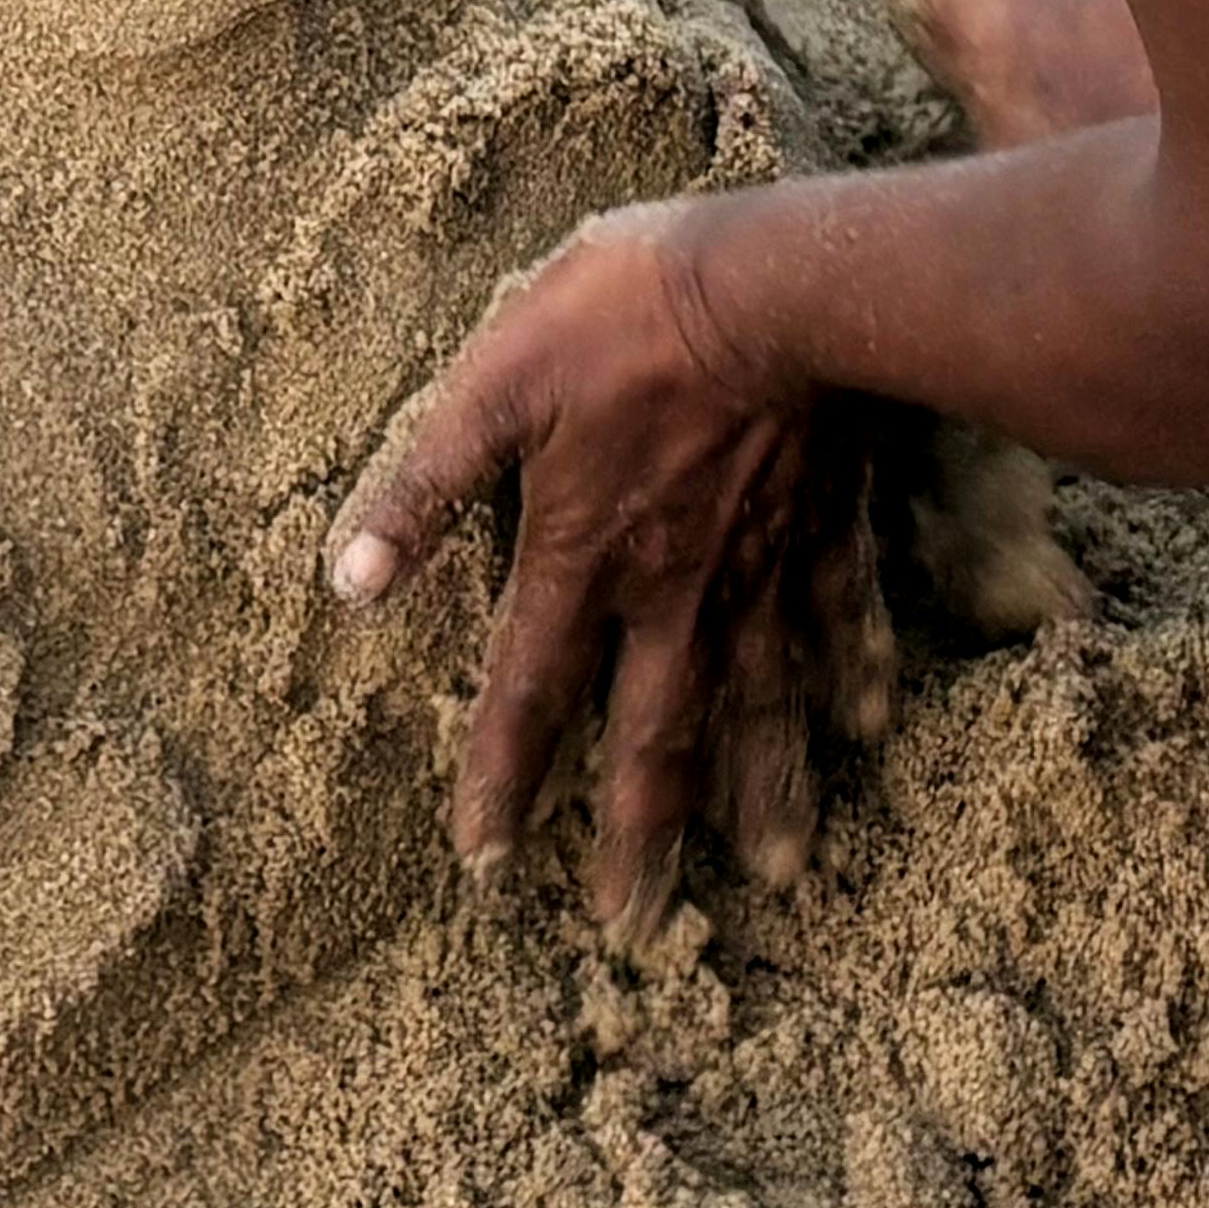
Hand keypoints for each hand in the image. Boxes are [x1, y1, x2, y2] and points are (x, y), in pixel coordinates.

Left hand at [322, 198, 891, 950]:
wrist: (778, 280)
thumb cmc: (619, 315)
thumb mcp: (489, 383)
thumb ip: (422, 487)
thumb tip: (346, 582)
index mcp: (581, 554)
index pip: (528, 692)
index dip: (503, 779)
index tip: (489, 867)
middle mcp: (673, 586)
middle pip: (653, 734)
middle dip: (639, 836)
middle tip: (633, 927)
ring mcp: (758, 563)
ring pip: (755, 702)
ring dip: (757, 792)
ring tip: (768, 876)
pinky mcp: (823, 522)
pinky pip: (838, 616)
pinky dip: (848, 675)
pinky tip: (863, 728)